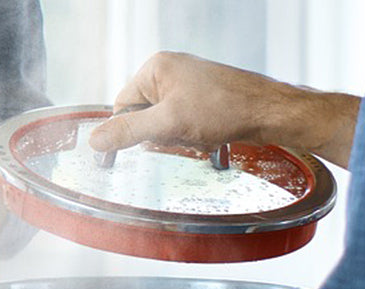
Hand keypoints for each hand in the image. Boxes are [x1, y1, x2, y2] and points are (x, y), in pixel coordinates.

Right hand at [89, 52, 358, 167]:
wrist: (270, 112)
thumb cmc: (224, 111)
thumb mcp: (168, 124)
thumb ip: (128, 131)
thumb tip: (94, 140)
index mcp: (156, 67)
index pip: (122, 105)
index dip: (131, 130)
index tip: (147, 144)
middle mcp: (170, 70)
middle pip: (142, 114)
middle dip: (159, 134)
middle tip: (181, 136)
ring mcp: (188, 82)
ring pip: (163, 122)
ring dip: (176, 137)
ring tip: (199, 134)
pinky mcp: (203, 96)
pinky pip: (181, 121)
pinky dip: (190, 135)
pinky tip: (208, 136)